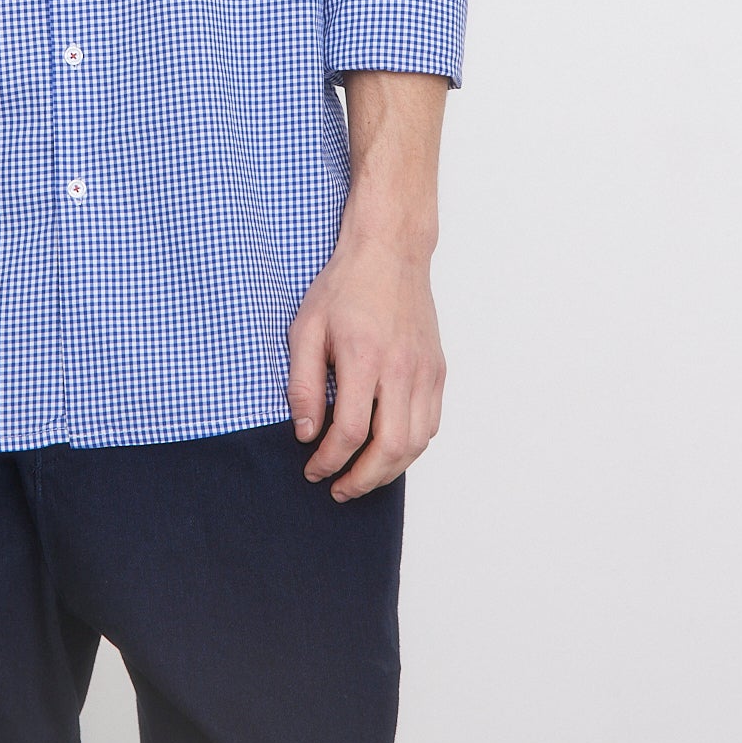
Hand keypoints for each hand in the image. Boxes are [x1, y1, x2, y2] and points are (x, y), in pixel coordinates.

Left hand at [286, 219, 444, 500]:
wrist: (390, 253)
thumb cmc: (344, 287)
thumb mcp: (306, 328)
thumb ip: (304, 384)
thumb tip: (306, 433)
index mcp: (364, 356)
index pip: (351, 430)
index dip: (330, 460)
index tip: (312, 469)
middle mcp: (401, 368)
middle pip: (390, 447)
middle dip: (362, 480)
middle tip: (338, 489)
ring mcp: (425, 371)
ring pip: (416, 442)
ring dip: (388, 471)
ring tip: (361, 479)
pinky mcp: (438, 370)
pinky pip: (431, 424)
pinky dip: (410, 448)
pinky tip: (388, 452)